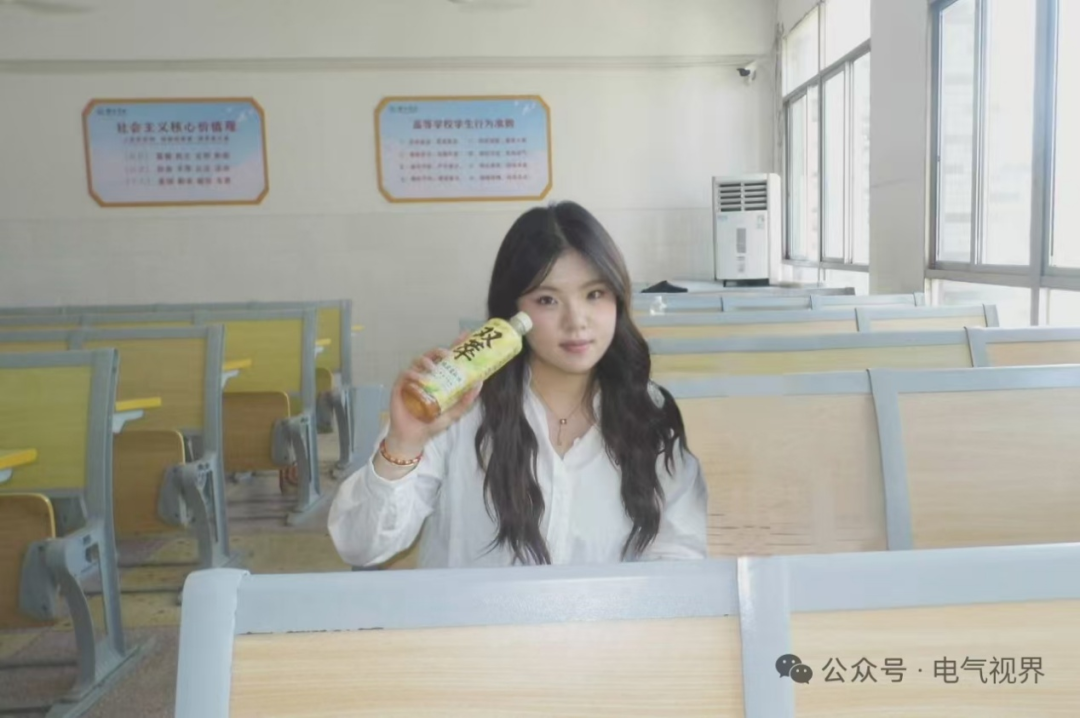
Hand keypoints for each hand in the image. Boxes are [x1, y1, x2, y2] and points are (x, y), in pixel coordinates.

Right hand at [384, 330, 482, 457]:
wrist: (414, 437)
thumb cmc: (432, 424)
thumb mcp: (453, 413)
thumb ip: (466, 401)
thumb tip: (479, 384)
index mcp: (439, 379)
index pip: (447, 358)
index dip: (455, 345)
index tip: (465, 335)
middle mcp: (426, 375)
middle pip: (432, 354)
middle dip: (440, 351)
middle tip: (448, 355)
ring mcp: (412, 379)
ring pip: (418, 361)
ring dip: (426, 361)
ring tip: (433, 369)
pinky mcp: (400, 386)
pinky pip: (406, 374)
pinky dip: (414, 375)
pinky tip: (421, 380)